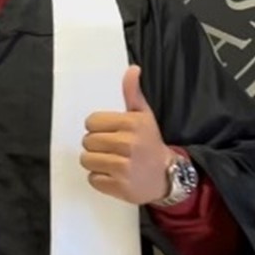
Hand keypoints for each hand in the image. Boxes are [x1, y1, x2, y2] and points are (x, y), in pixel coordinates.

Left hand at [81, 66, 171, 204]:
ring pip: (87, 160)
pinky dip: (100, 178)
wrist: (167, 176)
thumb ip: (133, 93)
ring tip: (111, 162)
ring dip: (95, 162)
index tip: (109, 132)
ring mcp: (124, 167)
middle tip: (111, 149)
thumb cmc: (150, 143)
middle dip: (96, 145)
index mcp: (131, 123)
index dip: (97, 128)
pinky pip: (93, 178)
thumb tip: (133, 68)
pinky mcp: (119, 187)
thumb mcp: (144, 116)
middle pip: (87, 141)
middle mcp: (128, 144)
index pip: (91, 122)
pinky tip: (114, 175)